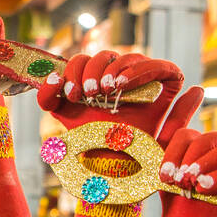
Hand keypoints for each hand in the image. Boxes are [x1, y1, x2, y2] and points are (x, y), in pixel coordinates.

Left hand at [36, 51, 185, 137]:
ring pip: (130, 58)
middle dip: (93, 71)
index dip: (76, 69)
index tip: (72, 92)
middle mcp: (121, 74)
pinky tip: (123, 84)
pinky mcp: (169, 83)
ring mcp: (145, 77)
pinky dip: (141, 70)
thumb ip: (48, 97)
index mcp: (97, 76)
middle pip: (106, 55)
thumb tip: (51, 77)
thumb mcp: (63, 115)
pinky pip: (161, 67)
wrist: (113, 161)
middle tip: (89, 92)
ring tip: (105, 89)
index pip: (85, 59)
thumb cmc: (91, 138)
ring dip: (114, 70)